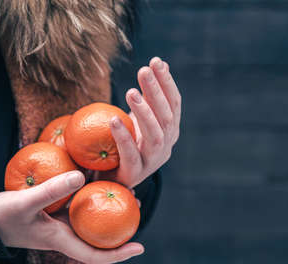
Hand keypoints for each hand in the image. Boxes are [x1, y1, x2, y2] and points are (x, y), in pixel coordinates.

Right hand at [0, 171, 143, 263]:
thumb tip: (81, 175)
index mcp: (61, 240)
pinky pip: (77, 201)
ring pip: (89, 215)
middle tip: (137, 203)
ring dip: (106, 202)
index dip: (118, 254)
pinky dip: (88, 190)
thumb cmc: (2, 216)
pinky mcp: (54, 209)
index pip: (95, 254)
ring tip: (124, 186)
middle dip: (120, 224)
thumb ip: (51, 190)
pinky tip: (94, 173)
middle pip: (98, 234)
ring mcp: (60, 221)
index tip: (140, 248)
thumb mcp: (25, 202)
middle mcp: (65, 233)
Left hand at [99, 57, 180, 187]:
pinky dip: (123, 136)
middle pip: (167, 116)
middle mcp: (166, 145)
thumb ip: (151, 95)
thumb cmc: (128, 143)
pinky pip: (130, 154)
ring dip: (144, 112)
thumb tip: (161, 63)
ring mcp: (152, 161)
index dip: (167, 82)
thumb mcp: (141, 117)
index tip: (157, 61)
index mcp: (170, 131)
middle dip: (156, 92)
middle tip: (144, 70)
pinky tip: (113, 120)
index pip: (174, 103)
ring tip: (131, 93)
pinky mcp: (135, 173)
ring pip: (155, 135)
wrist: (114, 178)